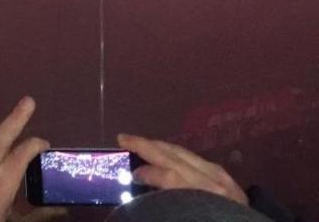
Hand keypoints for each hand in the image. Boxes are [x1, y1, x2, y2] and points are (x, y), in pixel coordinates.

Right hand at [117, 134, 246, 203]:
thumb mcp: (185, 217)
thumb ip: (167, 204)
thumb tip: (144, 184)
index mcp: (203, 197)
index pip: (170, 177)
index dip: (147, 172)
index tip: (130, 174)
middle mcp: (214, 183)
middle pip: (175, 157)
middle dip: (146, 145)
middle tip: (123, 138)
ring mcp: (222, 179)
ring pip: (185, 153)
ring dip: (159, 145)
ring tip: (139, 142)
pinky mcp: (227, 179)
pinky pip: (196, 159)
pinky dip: (177, 153)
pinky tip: (165, 151)